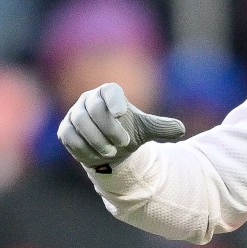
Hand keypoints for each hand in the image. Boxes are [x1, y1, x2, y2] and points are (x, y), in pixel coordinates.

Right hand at [58, 82, 185, 172]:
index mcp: (108, 93)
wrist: (110, 149)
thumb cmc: (127, 133)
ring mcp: (74, 114)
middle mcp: (89, 100)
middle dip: (107, 127)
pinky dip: (82, 147)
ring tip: (111, 152)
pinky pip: (69, 136)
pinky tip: (96, 156)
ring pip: (79, 122)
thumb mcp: (145, 131)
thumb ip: (161, 128)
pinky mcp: (65, 130)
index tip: (122, 113)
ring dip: (96, 139)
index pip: (109, 90)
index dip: (114, 100)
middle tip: (123, 144)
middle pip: (92, 108)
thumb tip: (180, 130)